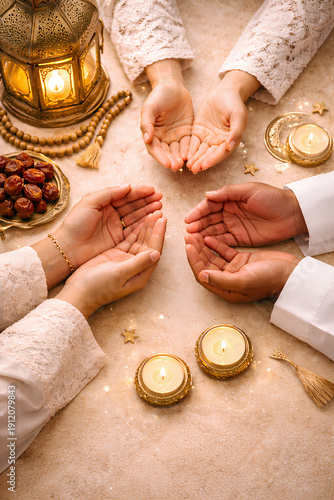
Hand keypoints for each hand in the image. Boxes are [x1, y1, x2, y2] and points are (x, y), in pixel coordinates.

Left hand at [54, 184, 162, 267]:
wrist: (68, 248)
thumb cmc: (75, 224)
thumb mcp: (90, 203)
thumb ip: (109, 193)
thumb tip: (127, 186)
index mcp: (103, 203)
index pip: (125, 195)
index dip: (139, 192)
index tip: (152, 190)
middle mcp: (111, 213)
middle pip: (132, 205)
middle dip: (147, 201)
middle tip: (160, 198)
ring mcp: (115, 227)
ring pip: (135, 216)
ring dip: (148, 211)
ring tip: (160, 207)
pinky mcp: (118, 239)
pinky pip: (133, 230)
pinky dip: (144, 224)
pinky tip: (153, 219)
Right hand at [57, 212, 166, 317]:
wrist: (78, 292)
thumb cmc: (98, 287)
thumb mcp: (119, 274)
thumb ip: (138, 263)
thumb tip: (157, 253)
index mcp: (141, 274)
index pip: (154, 250)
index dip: (159, 234)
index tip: (162, 219)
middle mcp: (136, 266)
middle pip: (148, 244)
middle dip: (154, 228)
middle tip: (159, 211)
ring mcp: (126, 260)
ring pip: (139, 241)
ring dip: (145, 227)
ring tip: (151, 213)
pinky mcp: (115, 255)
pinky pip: (128, 240)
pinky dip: (133, 230)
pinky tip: (138, 220)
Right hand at [142, 60, 193, 170]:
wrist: (173, 85)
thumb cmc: (158, 95)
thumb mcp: (150, 107)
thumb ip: (147, 123)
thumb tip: (146, 138)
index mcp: (152, 133)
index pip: (154, 149)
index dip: (160, 157)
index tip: (166, 163)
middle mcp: (162, 138)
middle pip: (166, 152)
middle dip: (171, 160)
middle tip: (177, 166)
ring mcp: (174, 136)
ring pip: (177, 150)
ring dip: (180, 157)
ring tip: (184, 163)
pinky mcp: (186, 133)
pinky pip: (188, 144)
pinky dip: (189, 150)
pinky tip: (191, 155)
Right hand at [185, 182, 306, 246]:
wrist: (293, 214)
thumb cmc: (273, 198)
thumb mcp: (250, 190)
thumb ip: (228, 193)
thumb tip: (208, 195)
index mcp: (230, 198)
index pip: (210, 205)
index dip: (198, 212)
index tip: (189, 219)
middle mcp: (229, 212)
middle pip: (209, 219)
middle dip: (198, 224)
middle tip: (189, 231)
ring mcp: (234, 226)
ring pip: (214, 230)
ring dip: (203, 234)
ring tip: (192, 239)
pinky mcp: (240, 239)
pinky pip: (224, 241)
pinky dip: (214, 243)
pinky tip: (205, 245)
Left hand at [185, 233, 299, 301]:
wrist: (289, 272)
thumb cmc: (269, 279)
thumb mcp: (244, 281)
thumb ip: (221, 279)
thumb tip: (201, 275)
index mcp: (225, 290)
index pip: (203, 275)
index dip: (194, 261)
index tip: (188, 246)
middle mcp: (226, 280)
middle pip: (205, 264)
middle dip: (196, 251)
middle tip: (189, 236)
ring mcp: (233, 269)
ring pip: (212, 257)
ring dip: (203, 247)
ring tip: (195, 234)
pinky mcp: (240, 260)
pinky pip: (223, 251)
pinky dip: (216, 244)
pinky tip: (208, 236)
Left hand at [186, 88, 246, 172]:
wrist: (224, 91)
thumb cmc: (234, 102)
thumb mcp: (238, 115)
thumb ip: (236, 131)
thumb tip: (229, 146)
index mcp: (230, 140)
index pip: (220, 153)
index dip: (212, 160)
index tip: (204, 165)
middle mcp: (218, 142)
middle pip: (209, 155)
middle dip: (201, 162)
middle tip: (193, 169)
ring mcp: (208, 138)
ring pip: (200, 151)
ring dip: (195, 159)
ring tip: (188, 166)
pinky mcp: (198, 132)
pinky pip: (193, 143)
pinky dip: (189, 150)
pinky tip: (184, 156)